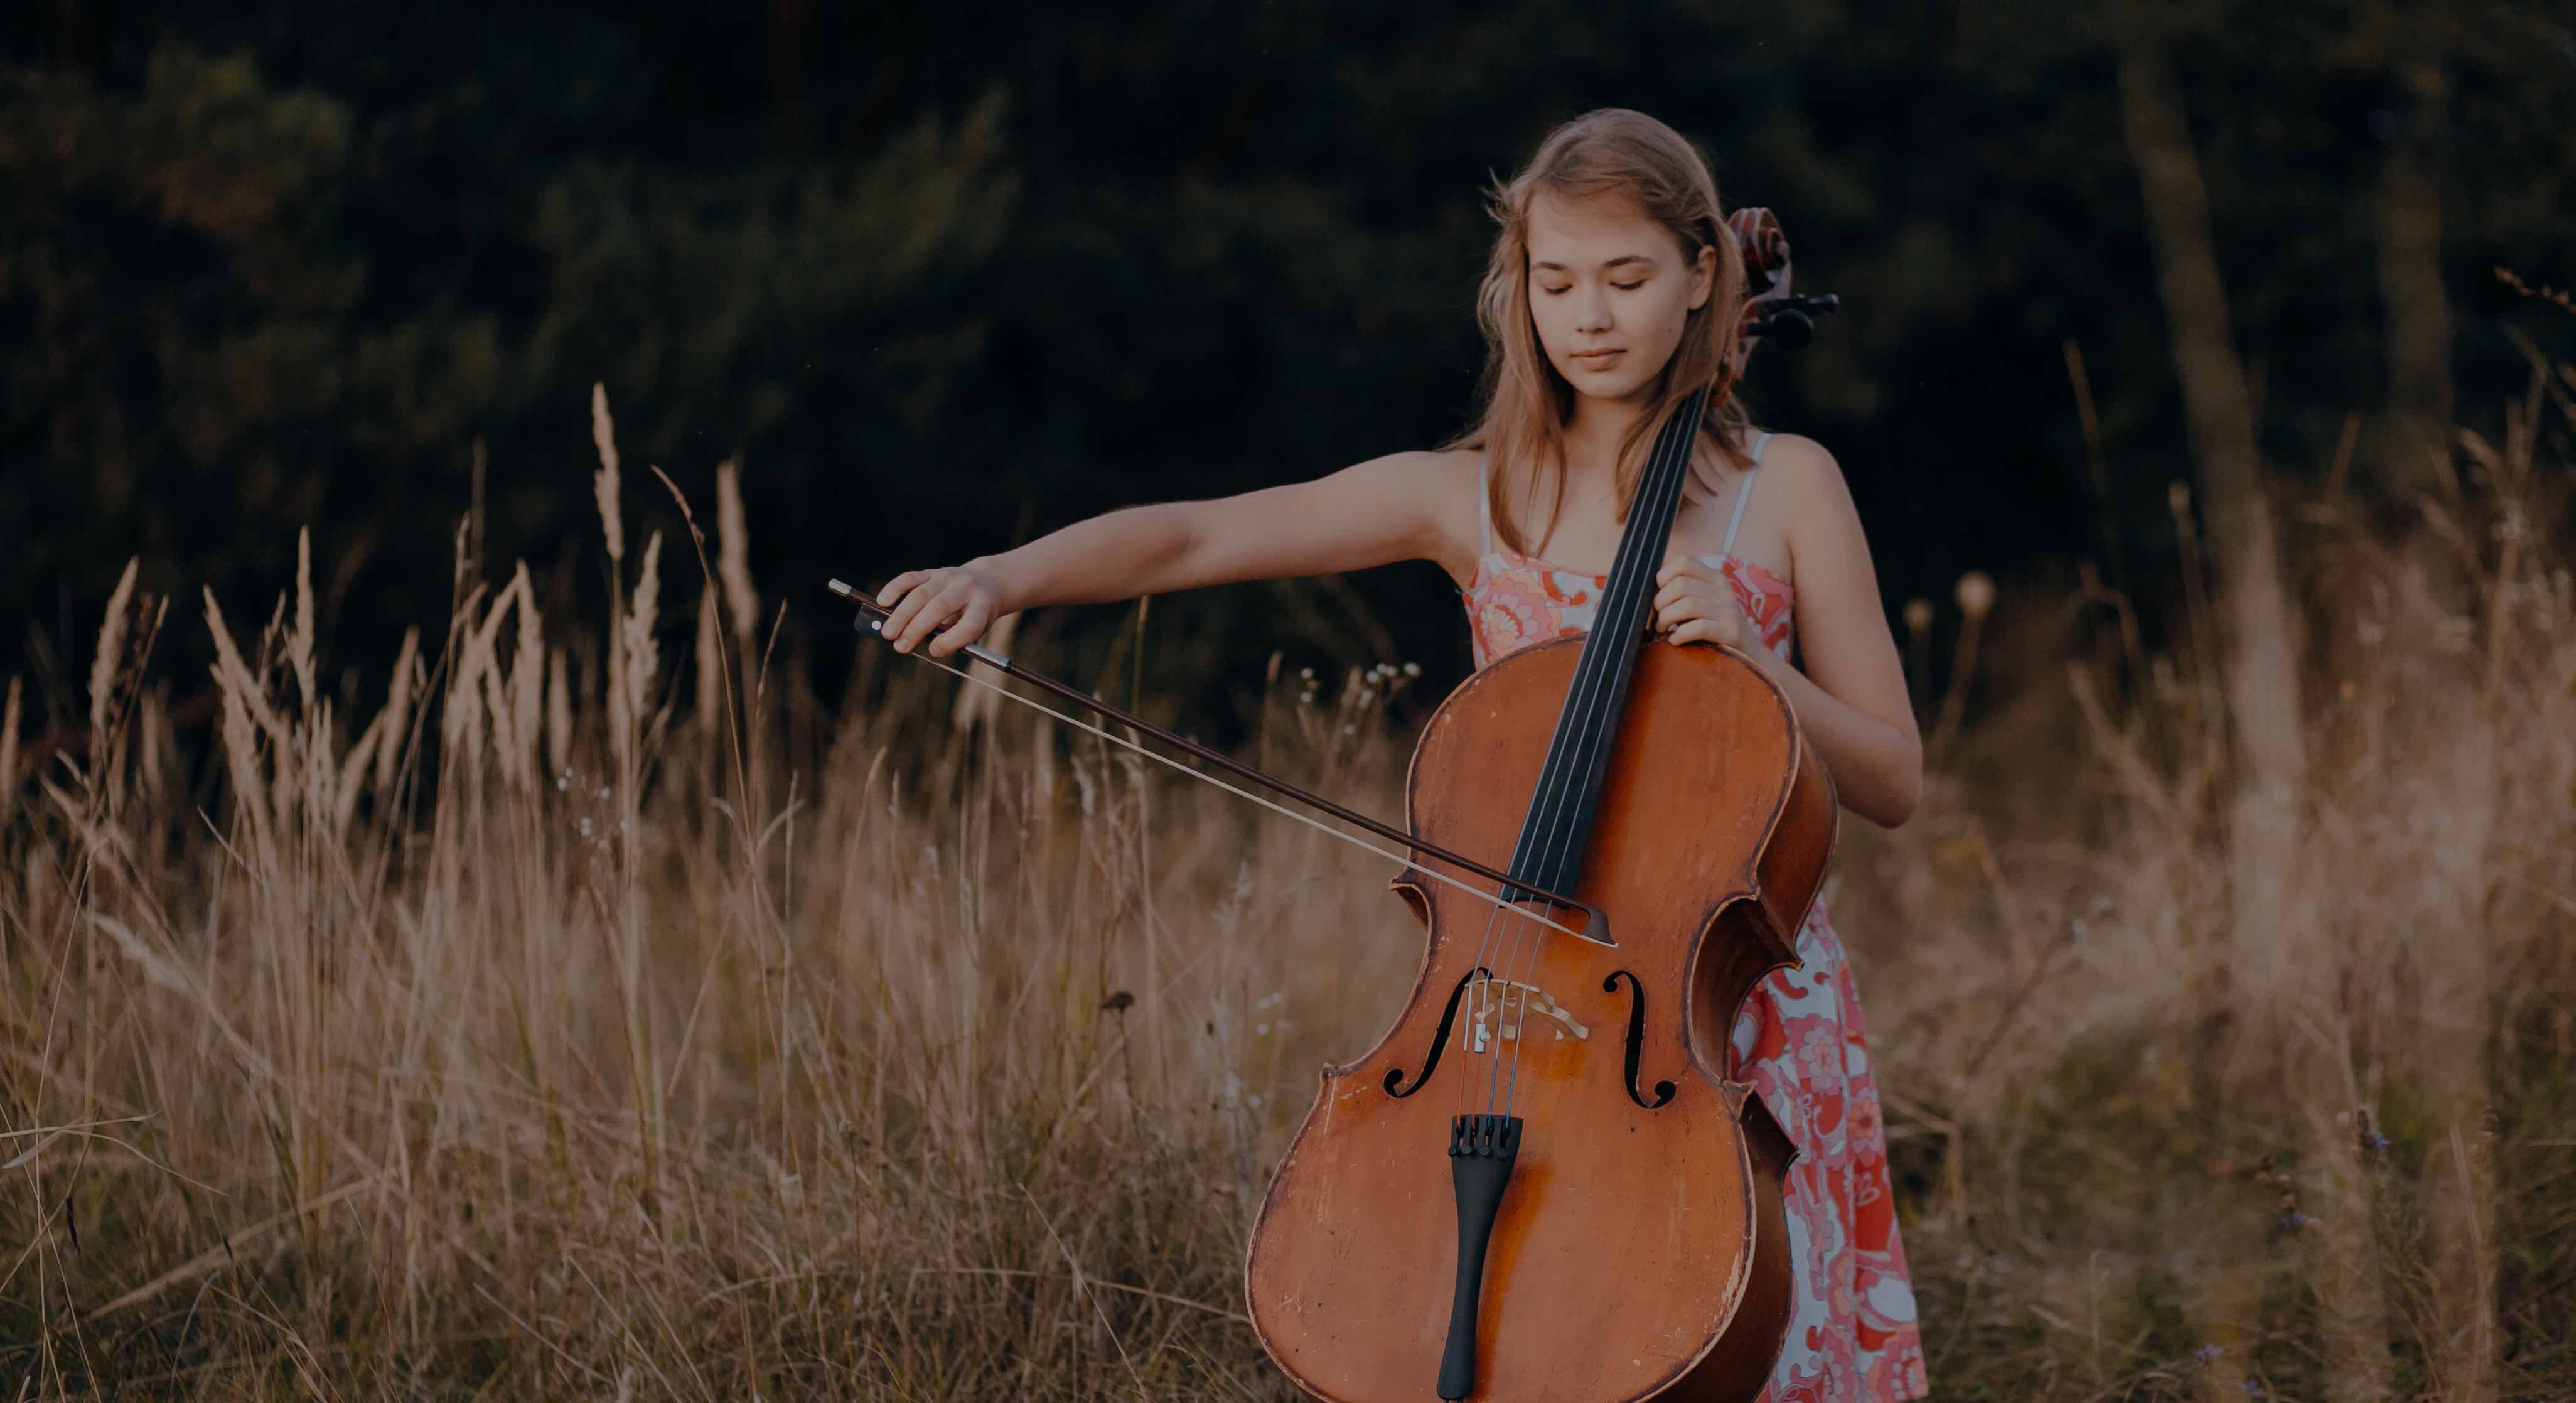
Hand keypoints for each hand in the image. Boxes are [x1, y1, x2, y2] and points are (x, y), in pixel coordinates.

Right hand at [875, 562, 1006, 656]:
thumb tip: (919, 643)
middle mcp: (966, 588)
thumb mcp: (976, 628)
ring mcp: (947, 577)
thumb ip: (953, 637)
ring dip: (901, 615)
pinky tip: (882, 602)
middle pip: (940, 607)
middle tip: (900, 646)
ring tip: (888, 633)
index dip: (951, 640)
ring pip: (921, 594)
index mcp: (982, 606)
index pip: (969, 624)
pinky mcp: (932, 572)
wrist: (986, 582)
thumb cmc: (975, 613)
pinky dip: (895, 589)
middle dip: (917, 629)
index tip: (934, 651)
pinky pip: (910, 578)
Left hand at [1651, 557, 1747, 650]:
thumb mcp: (1703, 602)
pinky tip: (1675, 640)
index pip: (1683, 561)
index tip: (1659, 595)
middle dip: (1660, 603)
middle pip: (1680, 585)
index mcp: (1714, 578)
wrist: (1749, 652)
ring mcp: (1728, 610)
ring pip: (1687, 605)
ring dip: (1667, 619)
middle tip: (1657, 619)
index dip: (1663, 577)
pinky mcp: (1730, 631)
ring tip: (1663, 629)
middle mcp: (1723, 589)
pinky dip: (1680, 634)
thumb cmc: (1715, 626)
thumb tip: (1647, 592)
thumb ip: (1683, 592)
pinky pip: (1699, 627)